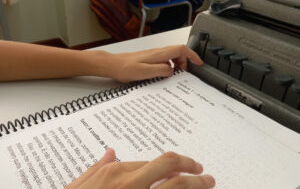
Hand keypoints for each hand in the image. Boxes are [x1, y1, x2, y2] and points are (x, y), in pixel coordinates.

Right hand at [66, 149, 214, 188]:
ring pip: (176, 187)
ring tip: (207, 184)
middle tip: (204, 174)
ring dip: (196, 185)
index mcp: (115, 174)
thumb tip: (110, 153)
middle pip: (170, 169)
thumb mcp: (78, 186)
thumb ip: (97, 168)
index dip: (172, 165)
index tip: (182, 167)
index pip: (152, 163)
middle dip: (192, 170)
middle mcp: (130, 185)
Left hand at [88, 45, 202, 82]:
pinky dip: (169, 67)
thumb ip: (161, 70)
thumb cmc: (125, 68)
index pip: (181, 49)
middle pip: (178, 53)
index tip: (199, 63)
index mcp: (158, 54)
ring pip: (171, 57)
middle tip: (185, 74)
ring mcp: (153, 56)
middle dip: (186, 63)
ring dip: (177, 66)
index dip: (192, 55)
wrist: (112, 65)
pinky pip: (164, 61)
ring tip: (176, 77)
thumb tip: (172, 71)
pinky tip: (165, 76)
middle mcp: (157, 53)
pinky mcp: (149, 60)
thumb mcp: (144, 72)